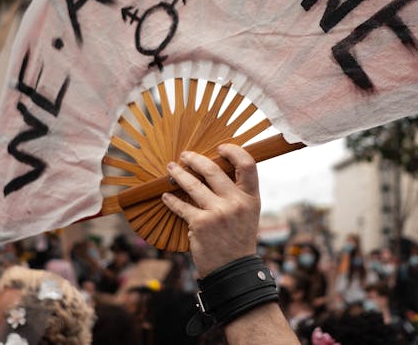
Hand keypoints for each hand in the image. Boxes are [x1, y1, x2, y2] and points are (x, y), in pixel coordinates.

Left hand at [161, 144, 259, 277]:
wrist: (233, 270)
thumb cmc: (238, 239)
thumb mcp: (248, 213)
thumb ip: (238, 192)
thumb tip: (217, 169)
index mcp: (251, 197)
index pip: (247, 164)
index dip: (233, 151)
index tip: (220, 147)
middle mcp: (236, 202)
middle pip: (213, 169)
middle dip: (195, 159)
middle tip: (185, 156)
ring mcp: (218, 212)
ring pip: (193, 184)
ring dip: (178, 174)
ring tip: (171, 169)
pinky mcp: (201, 224)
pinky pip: (182, 206)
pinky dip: (171, 200)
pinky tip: (166, 197)